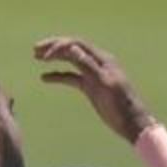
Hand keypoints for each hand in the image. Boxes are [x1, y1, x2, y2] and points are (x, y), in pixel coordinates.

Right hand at [34, 36, 157, 143]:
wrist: (131, 122)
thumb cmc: (120, 104)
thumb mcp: (103, 83)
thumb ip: (87, 65)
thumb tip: (70, 48)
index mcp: (102, 59)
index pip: (77, 45)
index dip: (59, 45)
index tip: (43, 55)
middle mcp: (97, 63)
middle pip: (73, 49)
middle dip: (54, 48)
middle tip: (35, 51)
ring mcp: (93, 75)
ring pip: (70, 62)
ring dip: (54, 59)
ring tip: (37, 58)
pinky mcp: (90, 87)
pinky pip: (71, 77)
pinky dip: (58, 75)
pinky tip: (45, 78)